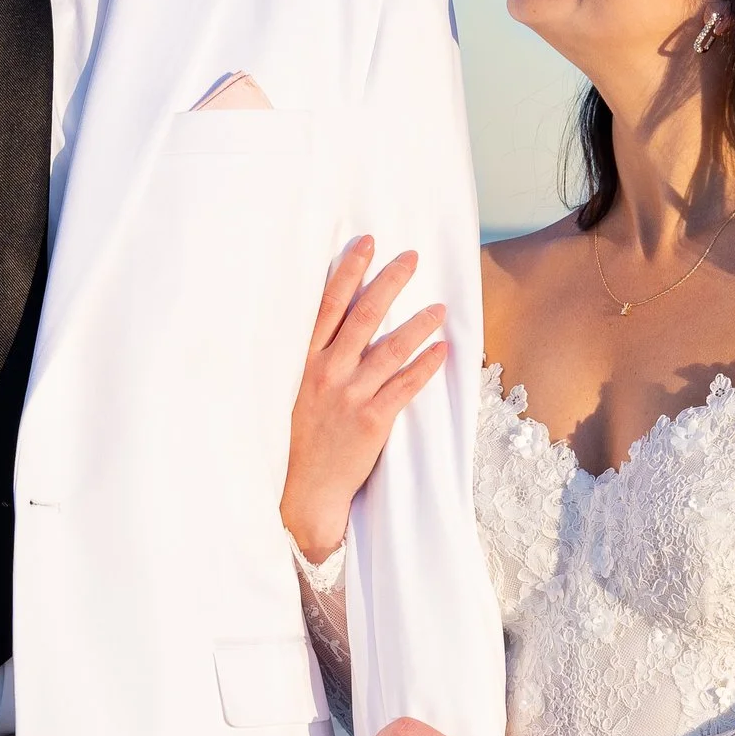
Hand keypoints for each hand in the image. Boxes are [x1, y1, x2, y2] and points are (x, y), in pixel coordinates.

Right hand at [281, 235, 446, 564]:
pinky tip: (441, 351)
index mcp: (305, 361)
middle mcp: (327, 373)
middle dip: (389, 282)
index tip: (367, 244)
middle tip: (412, 258)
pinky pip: (404, 388)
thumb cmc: (297, 440)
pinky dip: (424, 367)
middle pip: (364, 317)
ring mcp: (349, 397)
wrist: (301, 492)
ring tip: (439, 307)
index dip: (349, 271)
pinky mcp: (371, 422)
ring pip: (390, 350)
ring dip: (418, 324)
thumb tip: (335, 326)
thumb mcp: (292, 392)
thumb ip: (313, 359)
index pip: (329, 305)